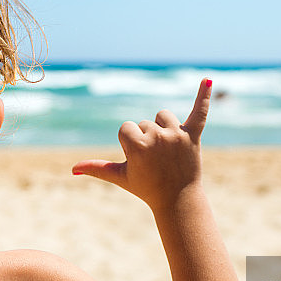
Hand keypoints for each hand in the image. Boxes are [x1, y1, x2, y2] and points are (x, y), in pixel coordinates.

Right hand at [72, 78, 212, 209]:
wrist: (177, 200)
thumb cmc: (146, 188)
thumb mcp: (120, 176)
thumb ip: (97, 168)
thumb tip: (72, 168)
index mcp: (137, 146)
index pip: (126, 128)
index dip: (129, 143)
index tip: (139, 161)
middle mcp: (157, 138)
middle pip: (144, 123)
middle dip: (147, 140)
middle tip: (156, 162)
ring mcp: (177, 135)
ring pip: (164, 116)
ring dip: (164, 128)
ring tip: (168, 150)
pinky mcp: (193, 135)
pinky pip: (200, 111)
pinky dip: (204, 96)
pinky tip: (208, 80)